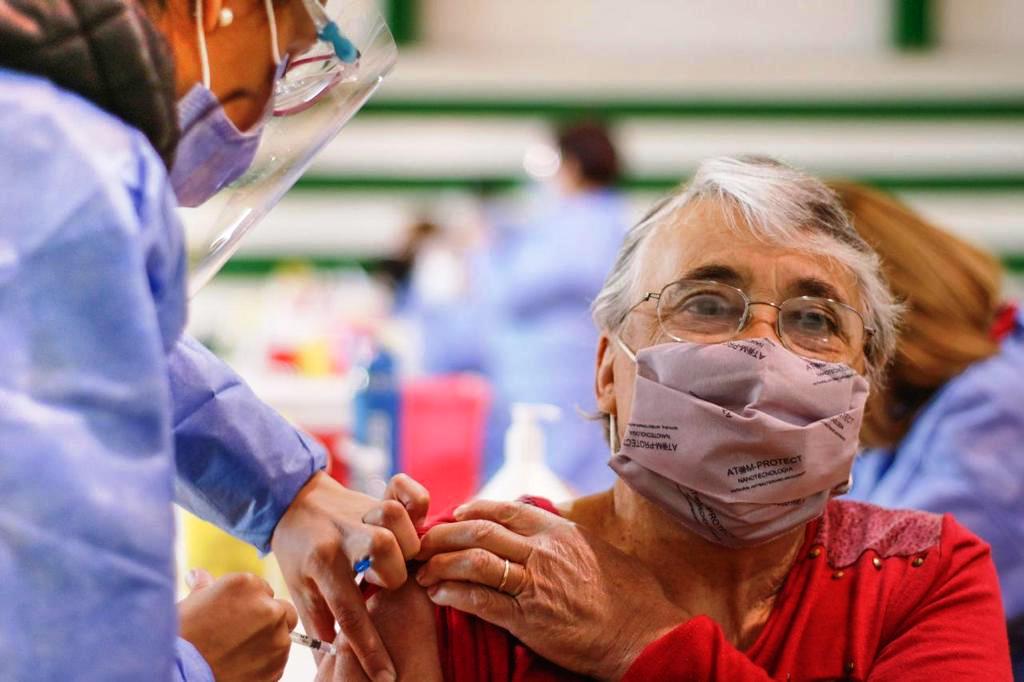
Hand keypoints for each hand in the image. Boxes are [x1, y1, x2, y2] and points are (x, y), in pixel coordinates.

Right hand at [178, 569, 297, 681]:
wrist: (179, 675)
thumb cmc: (182, 639)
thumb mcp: (190, 604)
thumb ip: (205, 586)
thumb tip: (199, 575)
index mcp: (248, 585)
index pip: (262, 588)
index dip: (248, 603)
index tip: (233, 615)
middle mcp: (268, 608)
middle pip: (281, 609)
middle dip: (268, 618)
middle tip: (243, 632)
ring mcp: (277, 638)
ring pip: (283, 635)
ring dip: (268, 639)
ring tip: (239, 651)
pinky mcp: (277, 665)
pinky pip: (278, 659)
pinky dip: (266, 661)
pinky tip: (243, 664)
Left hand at [271, 472, 429, 681]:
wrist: (291, 498)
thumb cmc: (298, 548)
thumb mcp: (300, 587)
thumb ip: (320, 619)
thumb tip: (335, 655)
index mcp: (324, 564)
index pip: (351, 615)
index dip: (371, 650)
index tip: (386, 676)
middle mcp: (347, 536)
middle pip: (389, 562)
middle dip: (393, 580)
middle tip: (384, 581)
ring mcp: (365, 511)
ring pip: (399, 526)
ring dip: (405, 544)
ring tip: (398, 554)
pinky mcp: (378, 492)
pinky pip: (407, 492)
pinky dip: (416, 502)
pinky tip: (415, 519)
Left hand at [415, 500, 688, 680]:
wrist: (645, 633)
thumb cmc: (629, 595)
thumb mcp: (597, 551)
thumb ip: (566, 539)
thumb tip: (548, 530)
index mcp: (558, 531)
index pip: (503, 510)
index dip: (471, 510)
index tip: (453, 515)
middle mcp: (543, 550)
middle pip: (478, 531)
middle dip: (443, 534)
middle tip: (422, 542)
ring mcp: (534, 583)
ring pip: (473, 562)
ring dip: (440, 565)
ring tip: (423, 572)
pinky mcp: (528, 619)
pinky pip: (480, 601)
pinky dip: (454, 595)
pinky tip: (438, 595)